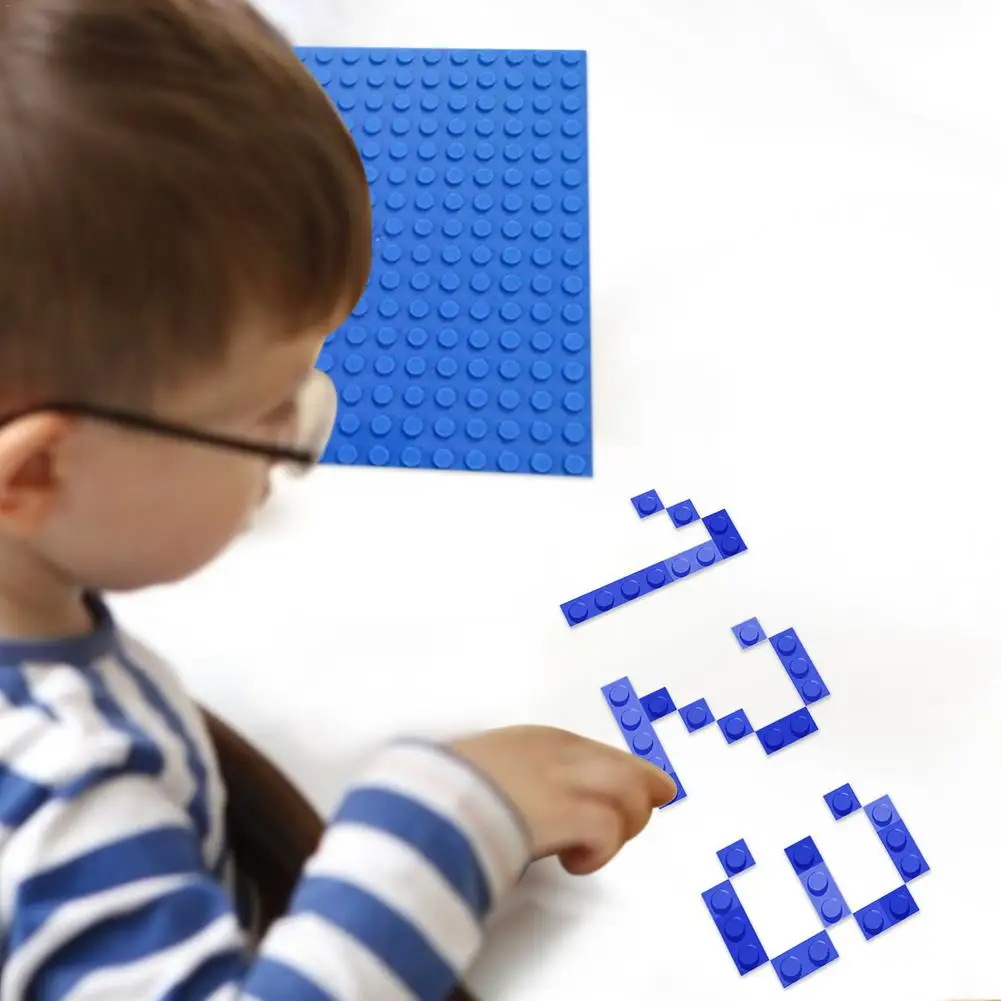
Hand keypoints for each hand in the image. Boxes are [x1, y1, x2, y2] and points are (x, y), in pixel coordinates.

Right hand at [448, 725, 676, 874]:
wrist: (429, 801)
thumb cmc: (439, 789)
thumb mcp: (475, 769)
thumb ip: (504, 777)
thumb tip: (507, 798)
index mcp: (535, 739)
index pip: (595, 751)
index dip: (624, 768)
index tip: (642, 779)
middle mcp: (559, 754)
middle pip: (625, 767)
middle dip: (643, 790)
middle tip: (656, 801)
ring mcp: (568, 781)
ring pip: (630, 795)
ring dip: (622, 825)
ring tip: (598, 845)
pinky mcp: (574, 813)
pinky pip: (608, 831)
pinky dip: (598, 852)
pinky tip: (576, 861)